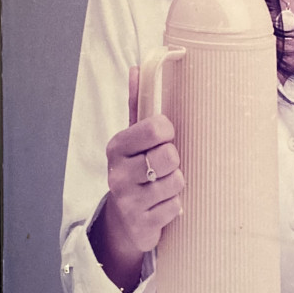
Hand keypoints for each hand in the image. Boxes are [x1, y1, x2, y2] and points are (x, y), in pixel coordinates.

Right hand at [103, 66, 184, 254]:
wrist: (124, 223)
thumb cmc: (135, 170)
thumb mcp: (133, 139)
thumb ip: (137, 104)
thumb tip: (138, 68)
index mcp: (117, 146)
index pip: (155, 126)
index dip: (167, 131)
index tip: (164, 136)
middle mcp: (118, 173)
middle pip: (169, 155)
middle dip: (174, 161)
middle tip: (164, 165)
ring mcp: (128, 201)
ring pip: (176, 182)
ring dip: (176, 184)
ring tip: (163, 186)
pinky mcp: (141, 224)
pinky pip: (176, 207)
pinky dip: (175, 206)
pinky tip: (162, 205)